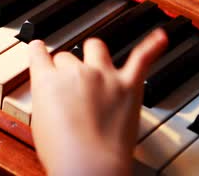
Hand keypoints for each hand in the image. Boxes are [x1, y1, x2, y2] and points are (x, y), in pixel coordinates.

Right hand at [29, 28, 167, 175]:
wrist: (89, 166)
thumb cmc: (61, 153)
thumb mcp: (39, 122)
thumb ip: (46, 100)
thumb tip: (54, 95)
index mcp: (47, 80)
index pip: (39, 54)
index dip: (38, 50)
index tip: (39, 48)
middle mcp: (74, 71)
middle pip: (67, 56)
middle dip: (68, 68)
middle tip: (71, 86)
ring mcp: (103, 75)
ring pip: (96, 47)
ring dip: (94, 52)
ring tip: (95, 57)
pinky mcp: (128, 85)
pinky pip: (141, 58)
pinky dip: (152, 46)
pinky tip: (159, 36)